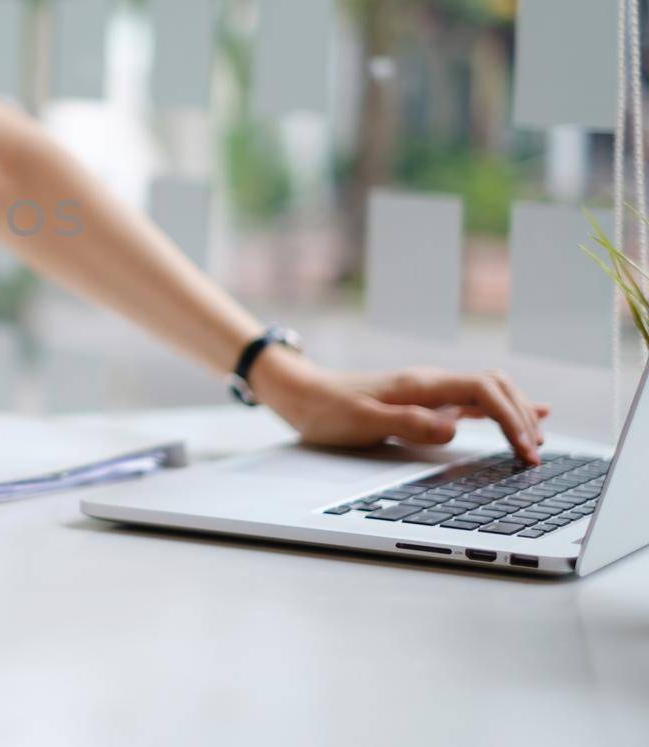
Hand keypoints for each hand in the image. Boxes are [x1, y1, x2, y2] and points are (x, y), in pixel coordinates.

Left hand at [250, 349, 550, 464]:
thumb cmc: (328, 411)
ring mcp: (429, 390)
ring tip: (537, 442)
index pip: (483, 390)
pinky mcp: (424, 400)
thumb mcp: (363, 421)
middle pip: (495, 386)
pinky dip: (502, 410)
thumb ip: (407, 423)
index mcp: (421, 385)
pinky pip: (473, 400)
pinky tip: (523, 416)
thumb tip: (451, 427)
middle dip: (521, 417)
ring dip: (516, 412)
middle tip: (534, 455)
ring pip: (489, 391)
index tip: (526, 449)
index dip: (511, 417)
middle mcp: (430, 382)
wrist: (302, 395)